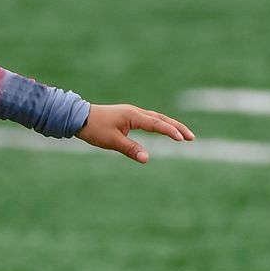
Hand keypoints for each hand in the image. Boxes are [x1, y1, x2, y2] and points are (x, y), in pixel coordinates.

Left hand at [77, 103, 194, 163]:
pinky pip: (149, 119)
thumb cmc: (94, 128)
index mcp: (133, 116)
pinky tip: (163, 129)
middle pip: (161, 119)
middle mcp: (135, 112)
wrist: (78, 117)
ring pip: (156, 118)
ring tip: (182, 135)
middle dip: (177, 128)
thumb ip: (130, 149)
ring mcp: (131, 113)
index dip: (170, 131)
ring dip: (170, 125)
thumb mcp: (112, 141)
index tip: (182, 138)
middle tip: (191, 137)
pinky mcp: (128, 116)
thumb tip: (146, 158)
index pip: (156, 124)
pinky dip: (159, 124)